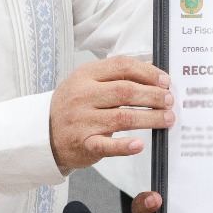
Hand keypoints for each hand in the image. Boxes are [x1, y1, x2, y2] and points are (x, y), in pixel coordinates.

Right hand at [48, 56, 172, 170]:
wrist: (43, 133)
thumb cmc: (72, 105)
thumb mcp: (88, 82)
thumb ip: (116, 74)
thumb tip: (151, 66)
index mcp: (85, 75)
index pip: (121, 66)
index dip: (147, 72)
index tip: (165, 80)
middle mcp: (83, 96)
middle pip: (125, 91)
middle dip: (153, 95)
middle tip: (170, 100)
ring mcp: (82, 120)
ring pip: (122, 118)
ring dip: (150, 118)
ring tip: (167, 118)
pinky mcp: (84, 143)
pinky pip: (106, 145)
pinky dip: (124, 146)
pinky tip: (139, 145)